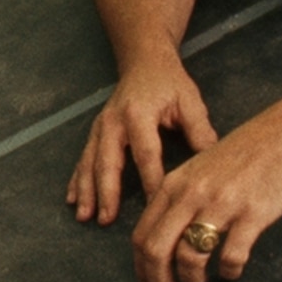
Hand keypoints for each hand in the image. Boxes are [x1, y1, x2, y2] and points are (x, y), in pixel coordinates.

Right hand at [67, 54, 216, 226]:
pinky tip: (72, 199)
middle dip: (106, 192)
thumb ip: (199, 130)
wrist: (144, 62)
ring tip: (84, 216)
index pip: (145, 154)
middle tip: (107, 218)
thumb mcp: (190, 101)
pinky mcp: (94, 132)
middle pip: (107, 162)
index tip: (155, 206)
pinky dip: (76, 180)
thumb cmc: (170, 83)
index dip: (150, 181)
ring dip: (86, 191)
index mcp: (139, 115)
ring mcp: (100, 128)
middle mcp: (113, 122)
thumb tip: (209, 164)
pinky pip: (83, 159)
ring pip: (89, 163)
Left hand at [123, 93, 281, 281]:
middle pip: (156, 250)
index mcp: (173, 184)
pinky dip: (228, 272)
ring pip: (189, 257)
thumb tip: (165, 237)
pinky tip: (232, 271)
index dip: (141, 266)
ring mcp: (221, 204)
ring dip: (193, 279)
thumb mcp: (200, 169)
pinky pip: (230, 256)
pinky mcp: (252, 214)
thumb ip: (180, 198)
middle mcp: (190, 195)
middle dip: (159, 279)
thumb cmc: (247, 152)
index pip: (141, 233)